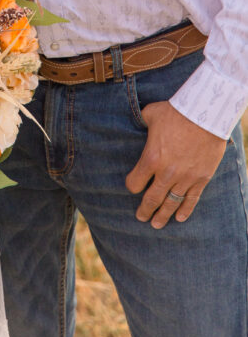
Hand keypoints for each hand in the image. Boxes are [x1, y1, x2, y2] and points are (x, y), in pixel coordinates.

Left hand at [125, 100, 225, 227]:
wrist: (205, 114)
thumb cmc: (175, 112)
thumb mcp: (151, 114)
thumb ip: (141, 122)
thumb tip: (137, 121)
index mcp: (151, 158)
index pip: (135, 182)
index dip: (131, 186)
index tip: (132, 187)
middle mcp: (166, 172)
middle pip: (152, 198)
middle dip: (145, 210)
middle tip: (141, 217)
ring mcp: (185, 178)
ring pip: (171, 203)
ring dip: (163, 215)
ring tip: (157, 224)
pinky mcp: (201, 178)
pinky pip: (192, 199)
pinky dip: (186, 210)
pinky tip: (180, 218)